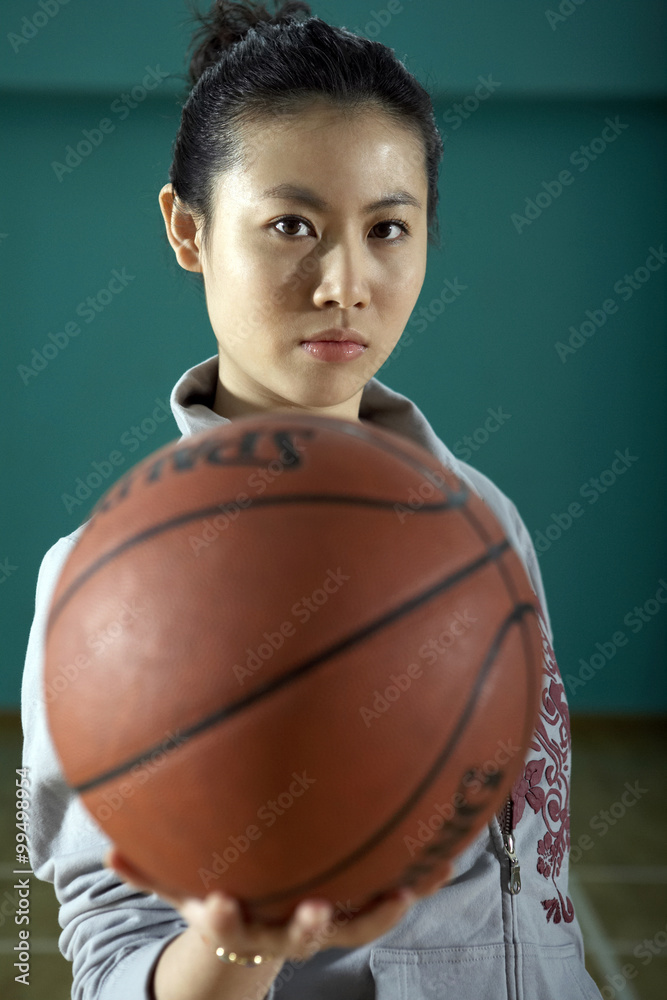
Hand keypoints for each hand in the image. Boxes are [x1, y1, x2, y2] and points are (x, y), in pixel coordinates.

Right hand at [104, 847, 450, 964]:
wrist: (263, 929)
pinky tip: (447, 852)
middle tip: (316, 912)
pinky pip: (389, 897)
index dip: (224, 918)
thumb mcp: (183, 883)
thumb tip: (107, 849)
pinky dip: (416, 879)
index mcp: (244, 920)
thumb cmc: (224, 894)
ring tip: (410, 888)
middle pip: (300, 936)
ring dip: (382, 910)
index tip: (219, 901)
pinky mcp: (357, 909)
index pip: (228, 924)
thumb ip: (150, 868)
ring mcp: (327, 923)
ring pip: (357, 925)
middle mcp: (287, 928)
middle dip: (308, 925)